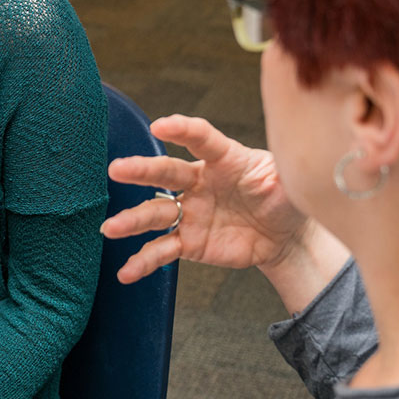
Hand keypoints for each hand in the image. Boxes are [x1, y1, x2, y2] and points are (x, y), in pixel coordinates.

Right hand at [101, 115, 308, 283]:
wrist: (283, 237)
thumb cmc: (283, 198)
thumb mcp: (288, 181)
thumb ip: (280, 174)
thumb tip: (278, 170)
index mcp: (222, 159)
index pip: (201, 139)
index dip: (181, 130)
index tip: (160, 126)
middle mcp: (198, 182)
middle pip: (166, 173)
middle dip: (140, 171)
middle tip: (117, 169)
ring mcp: (189, 212)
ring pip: (155, 214)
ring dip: (132, 221)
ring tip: (110, 228)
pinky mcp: (187, 241)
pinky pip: (162, 250)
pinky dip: (143, 261)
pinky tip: (126, 272)